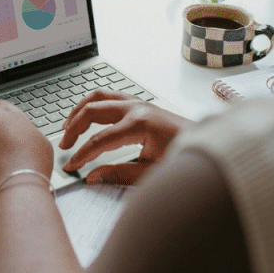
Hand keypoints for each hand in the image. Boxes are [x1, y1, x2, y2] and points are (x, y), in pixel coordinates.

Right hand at [59, 89, 191, 184]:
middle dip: (74, 128)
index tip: (70, 166)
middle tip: (64, 146)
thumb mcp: (151, 173)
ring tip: (68, 127)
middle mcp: (137, 108)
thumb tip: (92, 177)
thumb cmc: (184, 158)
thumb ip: (119, 174)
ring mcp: (139, 102)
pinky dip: (94, 103)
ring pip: (99, 97)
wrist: (209, 146)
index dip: (82, 154)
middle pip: (93, 111)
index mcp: (139, 124)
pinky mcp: (141, 103)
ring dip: (80, 110)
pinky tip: (87, 114)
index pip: (99, 140)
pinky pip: (110, 96)